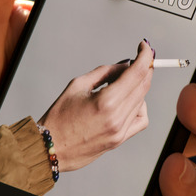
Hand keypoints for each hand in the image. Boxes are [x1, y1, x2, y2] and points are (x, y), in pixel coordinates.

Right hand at [38, 40, 153, 171]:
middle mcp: (117, 117)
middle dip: (145, 68)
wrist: (50, 148)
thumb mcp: (78, 85)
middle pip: (143, 86)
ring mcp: (120, 131)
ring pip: (143, 101)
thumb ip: (105, 72)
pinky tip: (128, 102)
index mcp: (105, 101)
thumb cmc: (59, 117)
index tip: (145, 47)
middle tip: (140, 59)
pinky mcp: (120, 140)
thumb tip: (126, 65)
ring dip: (139, 86)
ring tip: (122, 83)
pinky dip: (140, 106)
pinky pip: (141, 120)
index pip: (136, 73)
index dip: (144, 56)